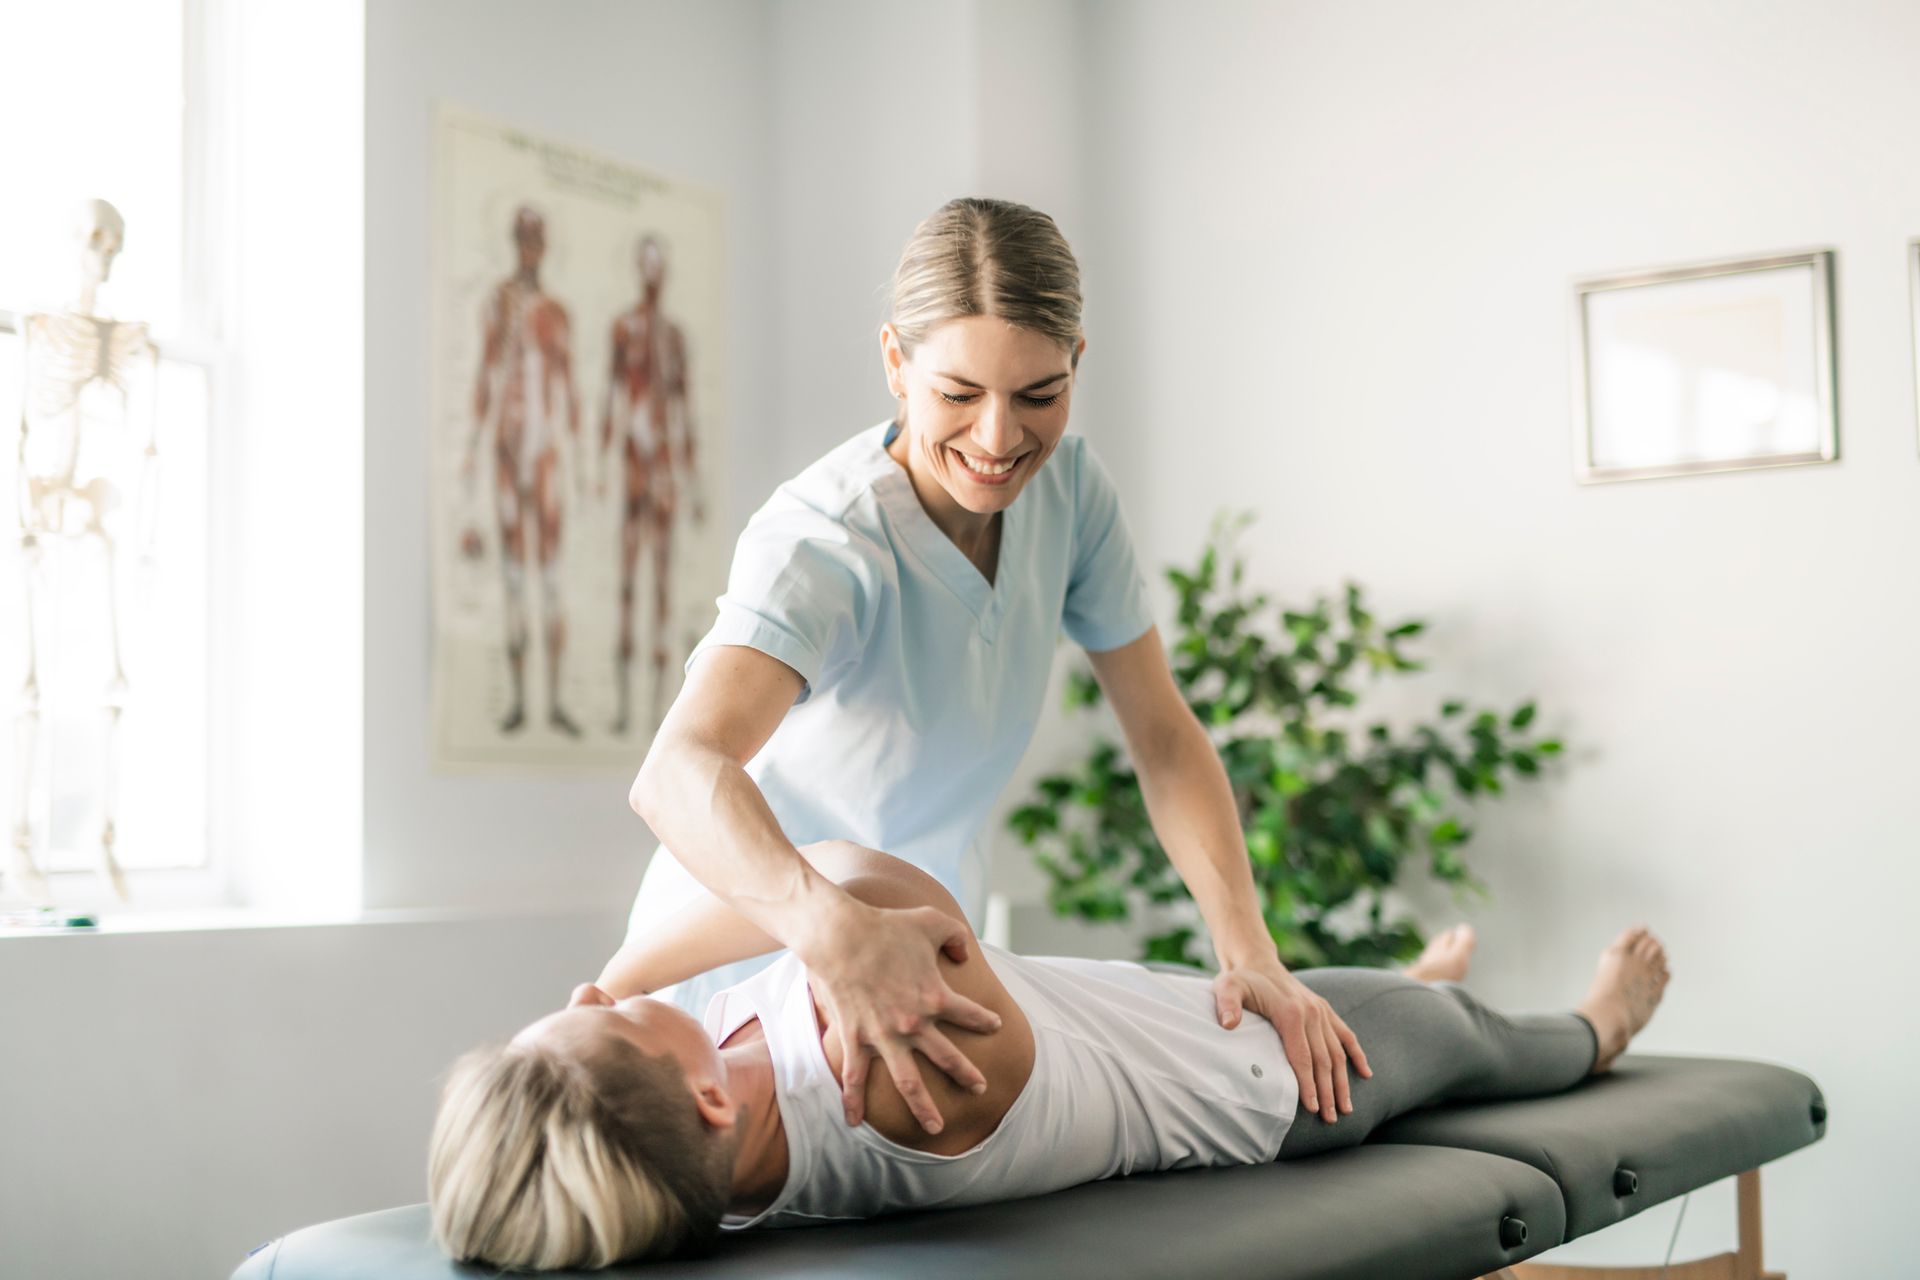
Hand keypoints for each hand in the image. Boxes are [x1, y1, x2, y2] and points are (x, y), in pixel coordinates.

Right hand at [801, 899, 1002, 1133]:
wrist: (841, 935)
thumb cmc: (887, 926)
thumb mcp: (932, 921)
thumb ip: (956, 935)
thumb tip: (964, 952)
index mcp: (936, 996)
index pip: (969, 1013)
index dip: (985, 1020)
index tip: (996, 1025)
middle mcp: (914, 1023)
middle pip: (948, 1058)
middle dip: (967, 1075)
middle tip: (980, 1087)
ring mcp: (884, 1035)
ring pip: (909, 1082)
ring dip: (924, 1107)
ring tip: (936, 1127)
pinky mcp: (855, 1038)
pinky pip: (856, 1077)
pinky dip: (853, 1101)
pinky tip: (854, 1122)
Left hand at [1213, 957, 1370, 1123]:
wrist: (1256, 962)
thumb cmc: (1240, 981)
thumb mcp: (1227, 988)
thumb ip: (1227, 1005)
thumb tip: (1229, 1024)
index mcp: (1290, 1012)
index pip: (1302, 1057)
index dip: (1308, 1084)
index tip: (1313, 1108)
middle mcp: (1312, 1012)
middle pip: (1323, 1060)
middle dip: (1328, 1092)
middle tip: (1331, 1119)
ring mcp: (1321, 1011)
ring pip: (1338, 1052)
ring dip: (1343, 1082)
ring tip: (1346, 1109)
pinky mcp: (1325, 1010)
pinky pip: (1346, 1034)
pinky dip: (1357, 1054)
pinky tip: (1366, 1074)